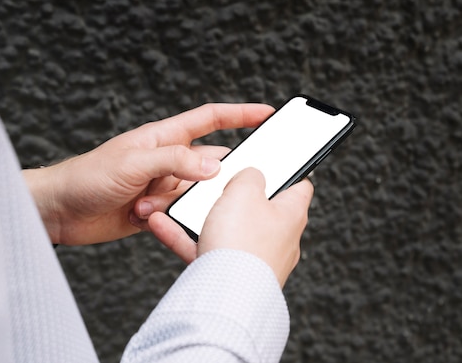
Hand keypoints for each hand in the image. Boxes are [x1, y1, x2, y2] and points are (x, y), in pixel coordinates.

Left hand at [23, 103, 273, 245]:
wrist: (60, 211)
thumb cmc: (87, 176)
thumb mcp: (133, 162)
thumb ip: (174, 162)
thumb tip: (213, 169)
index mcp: (165, 138)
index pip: (210, 119)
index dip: (240, 114)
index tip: (267, 114)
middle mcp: (169, 160)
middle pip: (210, 164)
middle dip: (216, 176)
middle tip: (221, 187)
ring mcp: (164, 186)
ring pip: (195, 194)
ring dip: (177, 203)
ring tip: (147, 204)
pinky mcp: (157, 211)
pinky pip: (179, 215)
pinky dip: (168, 219)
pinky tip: (144, 218)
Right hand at [148, 168, 313, 286]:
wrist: (225, 295)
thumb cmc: (242, 242)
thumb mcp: (245, 190)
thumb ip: (249, 175)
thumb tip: (251, 175)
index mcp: (291, 215)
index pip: (299, 187)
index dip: (286, 171)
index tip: (270, 165)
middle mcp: (278, 240)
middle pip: (256, 209)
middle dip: (231, 197)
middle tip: (215, 186)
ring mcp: (254, 260)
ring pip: (224, 230)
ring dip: (198, 217)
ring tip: (175, 204)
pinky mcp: (231, 277)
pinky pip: (205, 251)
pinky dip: (184, 237)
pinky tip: (163, 224)